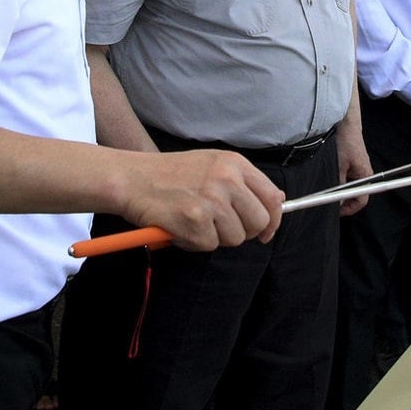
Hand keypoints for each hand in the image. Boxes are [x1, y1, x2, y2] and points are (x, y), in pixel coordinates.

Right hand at [121, 149, 283, 250]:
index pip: (272, 197)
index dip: (272, 220)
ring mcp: (211, 200)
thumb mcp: (212, 165)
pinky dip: (194, 242)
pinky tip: (181, 226)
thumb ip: (244, 182)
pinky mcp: (195, 220)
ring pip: (235, 238)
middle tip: (219, 227)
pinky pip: (209, 246)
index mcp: (234, 163)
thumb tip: (278, 200)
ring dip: (215, 237)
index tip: (264, 231)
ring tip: (194, 221)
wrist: (132, 178)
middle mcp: (226, 179)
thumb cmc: (170, 175)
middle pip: (259, 222)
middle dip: (243, 232)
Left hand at [335, 115, 372, 216]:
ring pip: (345, 185)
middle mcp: (362, 173)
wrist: (344, 122)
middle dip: (339, 197)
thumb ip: (338, 185)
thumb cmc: (345, 140)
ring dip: (335, 185)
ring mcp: (355, 167)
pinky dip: (334, 175)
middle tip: (326, 198)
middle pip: (353, 194)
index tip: (335, 210)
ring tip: (325, 181)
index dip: (348, 208)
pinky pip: (342, 175)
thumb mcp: (338, 165)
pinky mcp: (348, 162)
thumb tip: (335, 201)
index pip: (361, 200)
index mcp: (365, 176)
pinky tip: (327, 170)